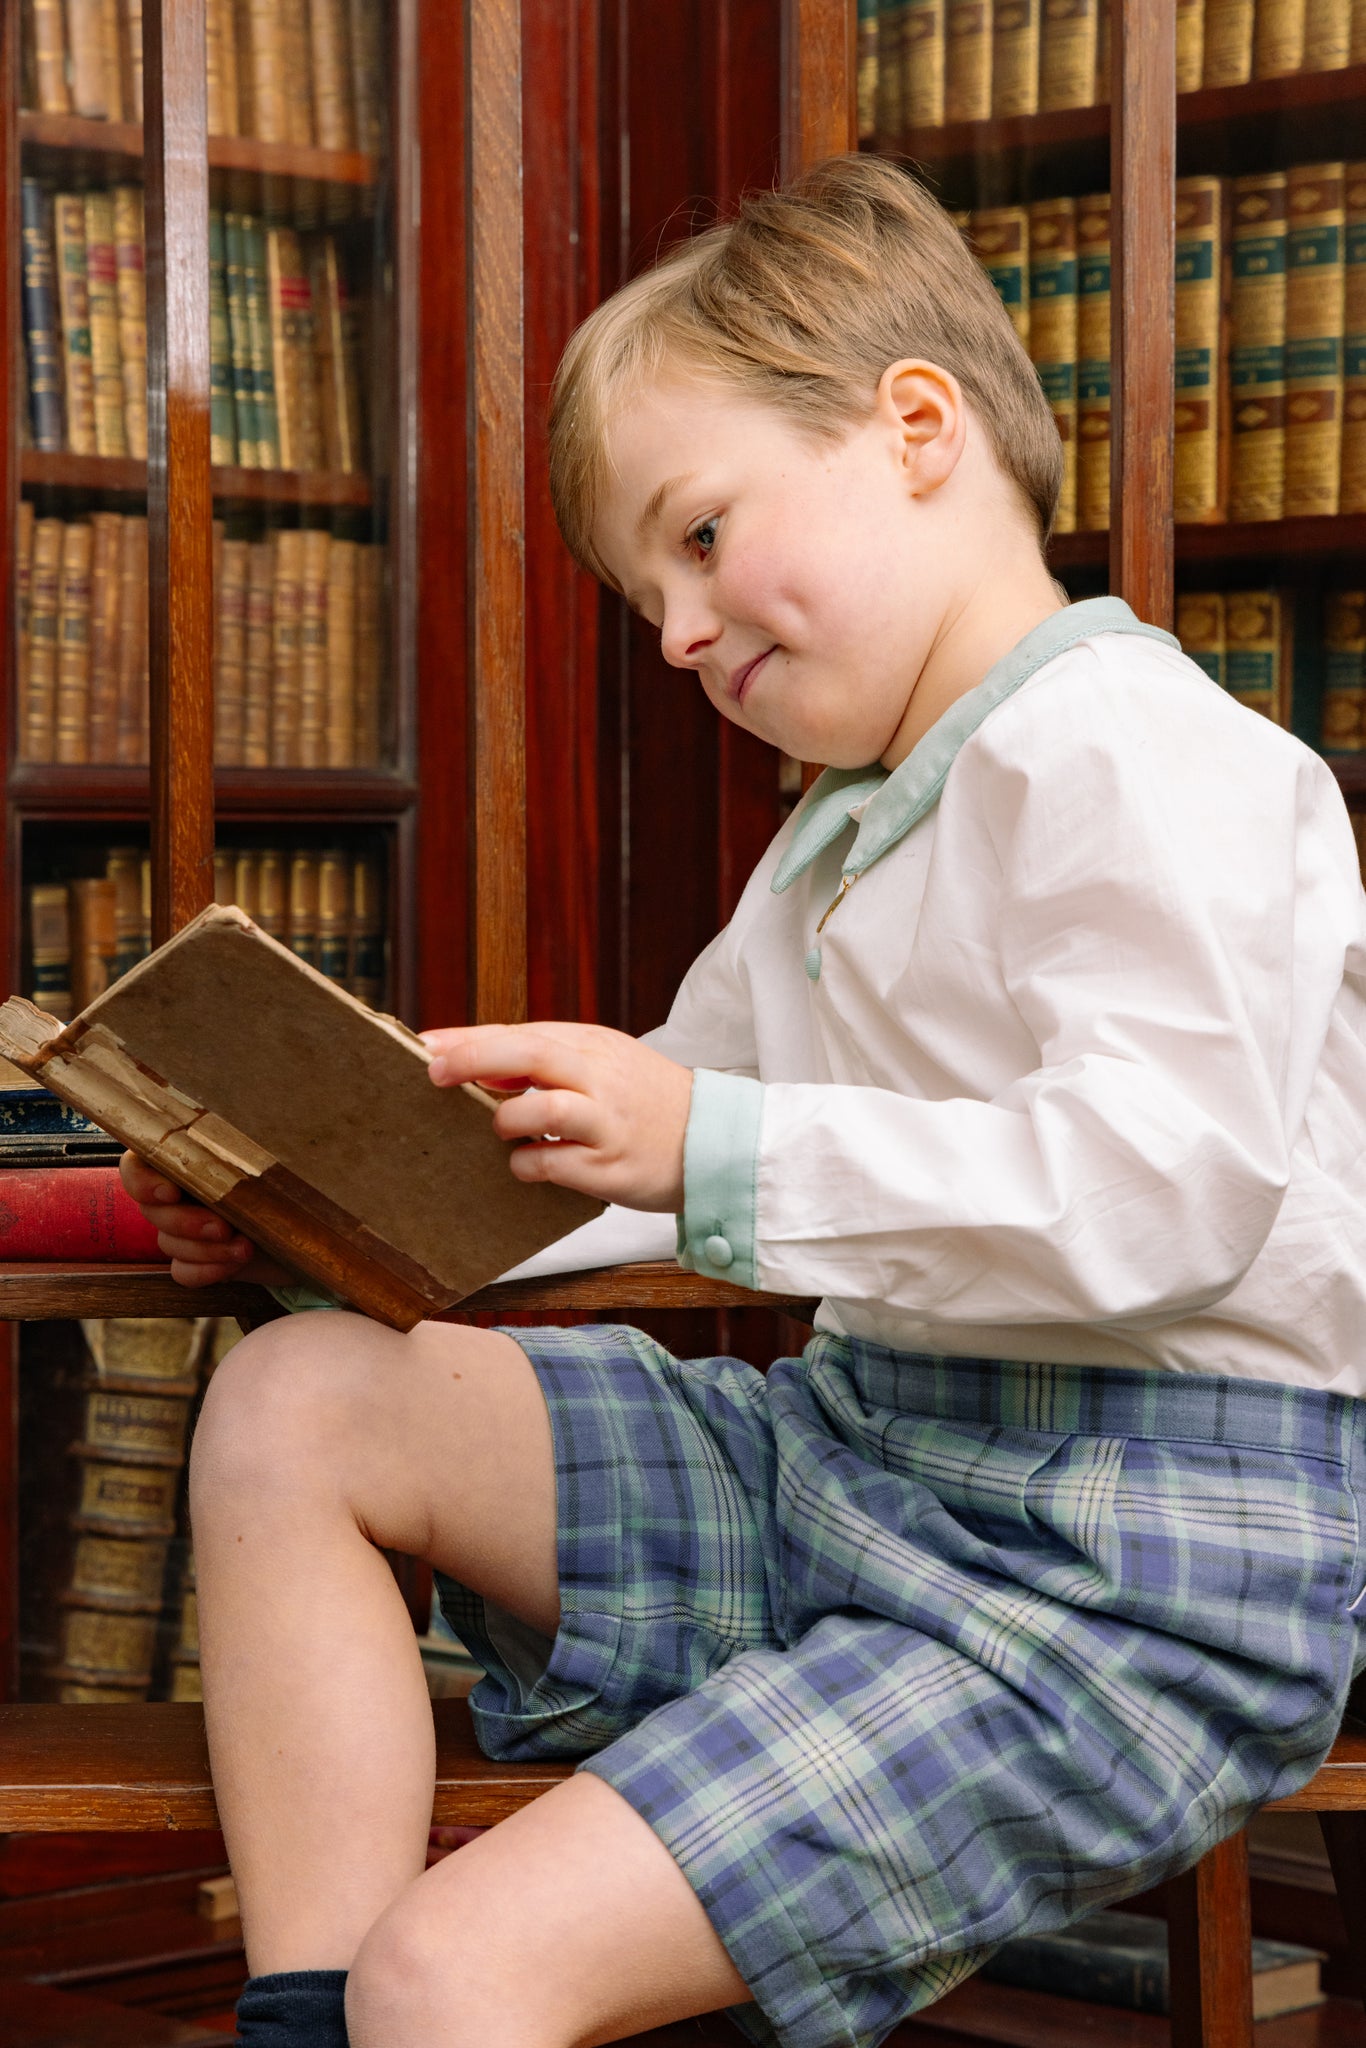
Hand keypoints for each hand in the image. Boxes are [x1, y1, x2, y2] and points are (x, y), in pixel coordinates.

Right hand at [119, 1152, 291, 1288]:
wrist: (315, 1230)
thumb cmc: (290, 1186)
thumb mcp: (266, 1166)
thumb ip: (236, 1157)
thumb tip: (227, 1149)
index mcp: (188, 1160)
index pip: (137, 1165)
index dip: (142, 1181)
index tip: (170, 1191)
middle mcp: (179, 1195)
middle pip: (151, 1211)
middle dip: (186, 1222)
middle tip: (224, 1227)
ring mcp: (187, 1231)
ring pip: (168, 1243)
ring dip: (206, 1249)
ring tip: (245, 1247)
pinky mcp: (201, 1261)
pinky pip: (183, 1272)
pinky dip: (208, 1271)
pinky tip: (235, 1264)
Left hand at [421, 1022, 692, 1211]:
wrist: (715, 1141)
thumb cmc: (642, 1102)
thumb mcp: (602, 1064)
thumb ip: (544, 1061)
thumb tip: (473, 1064)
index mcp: (592, 1046)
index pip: (520, 1033)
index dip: (468, 1040)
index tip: (424, 1046)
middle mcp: (599, 1078)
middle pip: (527, 1055)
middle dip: (473, 1059)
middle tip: (435, 1074)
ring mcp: (606, 1122)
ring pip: (540, 1109)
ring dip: (506, 1121)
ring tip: (504, 1131)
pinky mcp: (610, 1167)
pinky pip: (551, 1163)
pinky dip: (526, 1165)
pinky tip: (528, 1165)